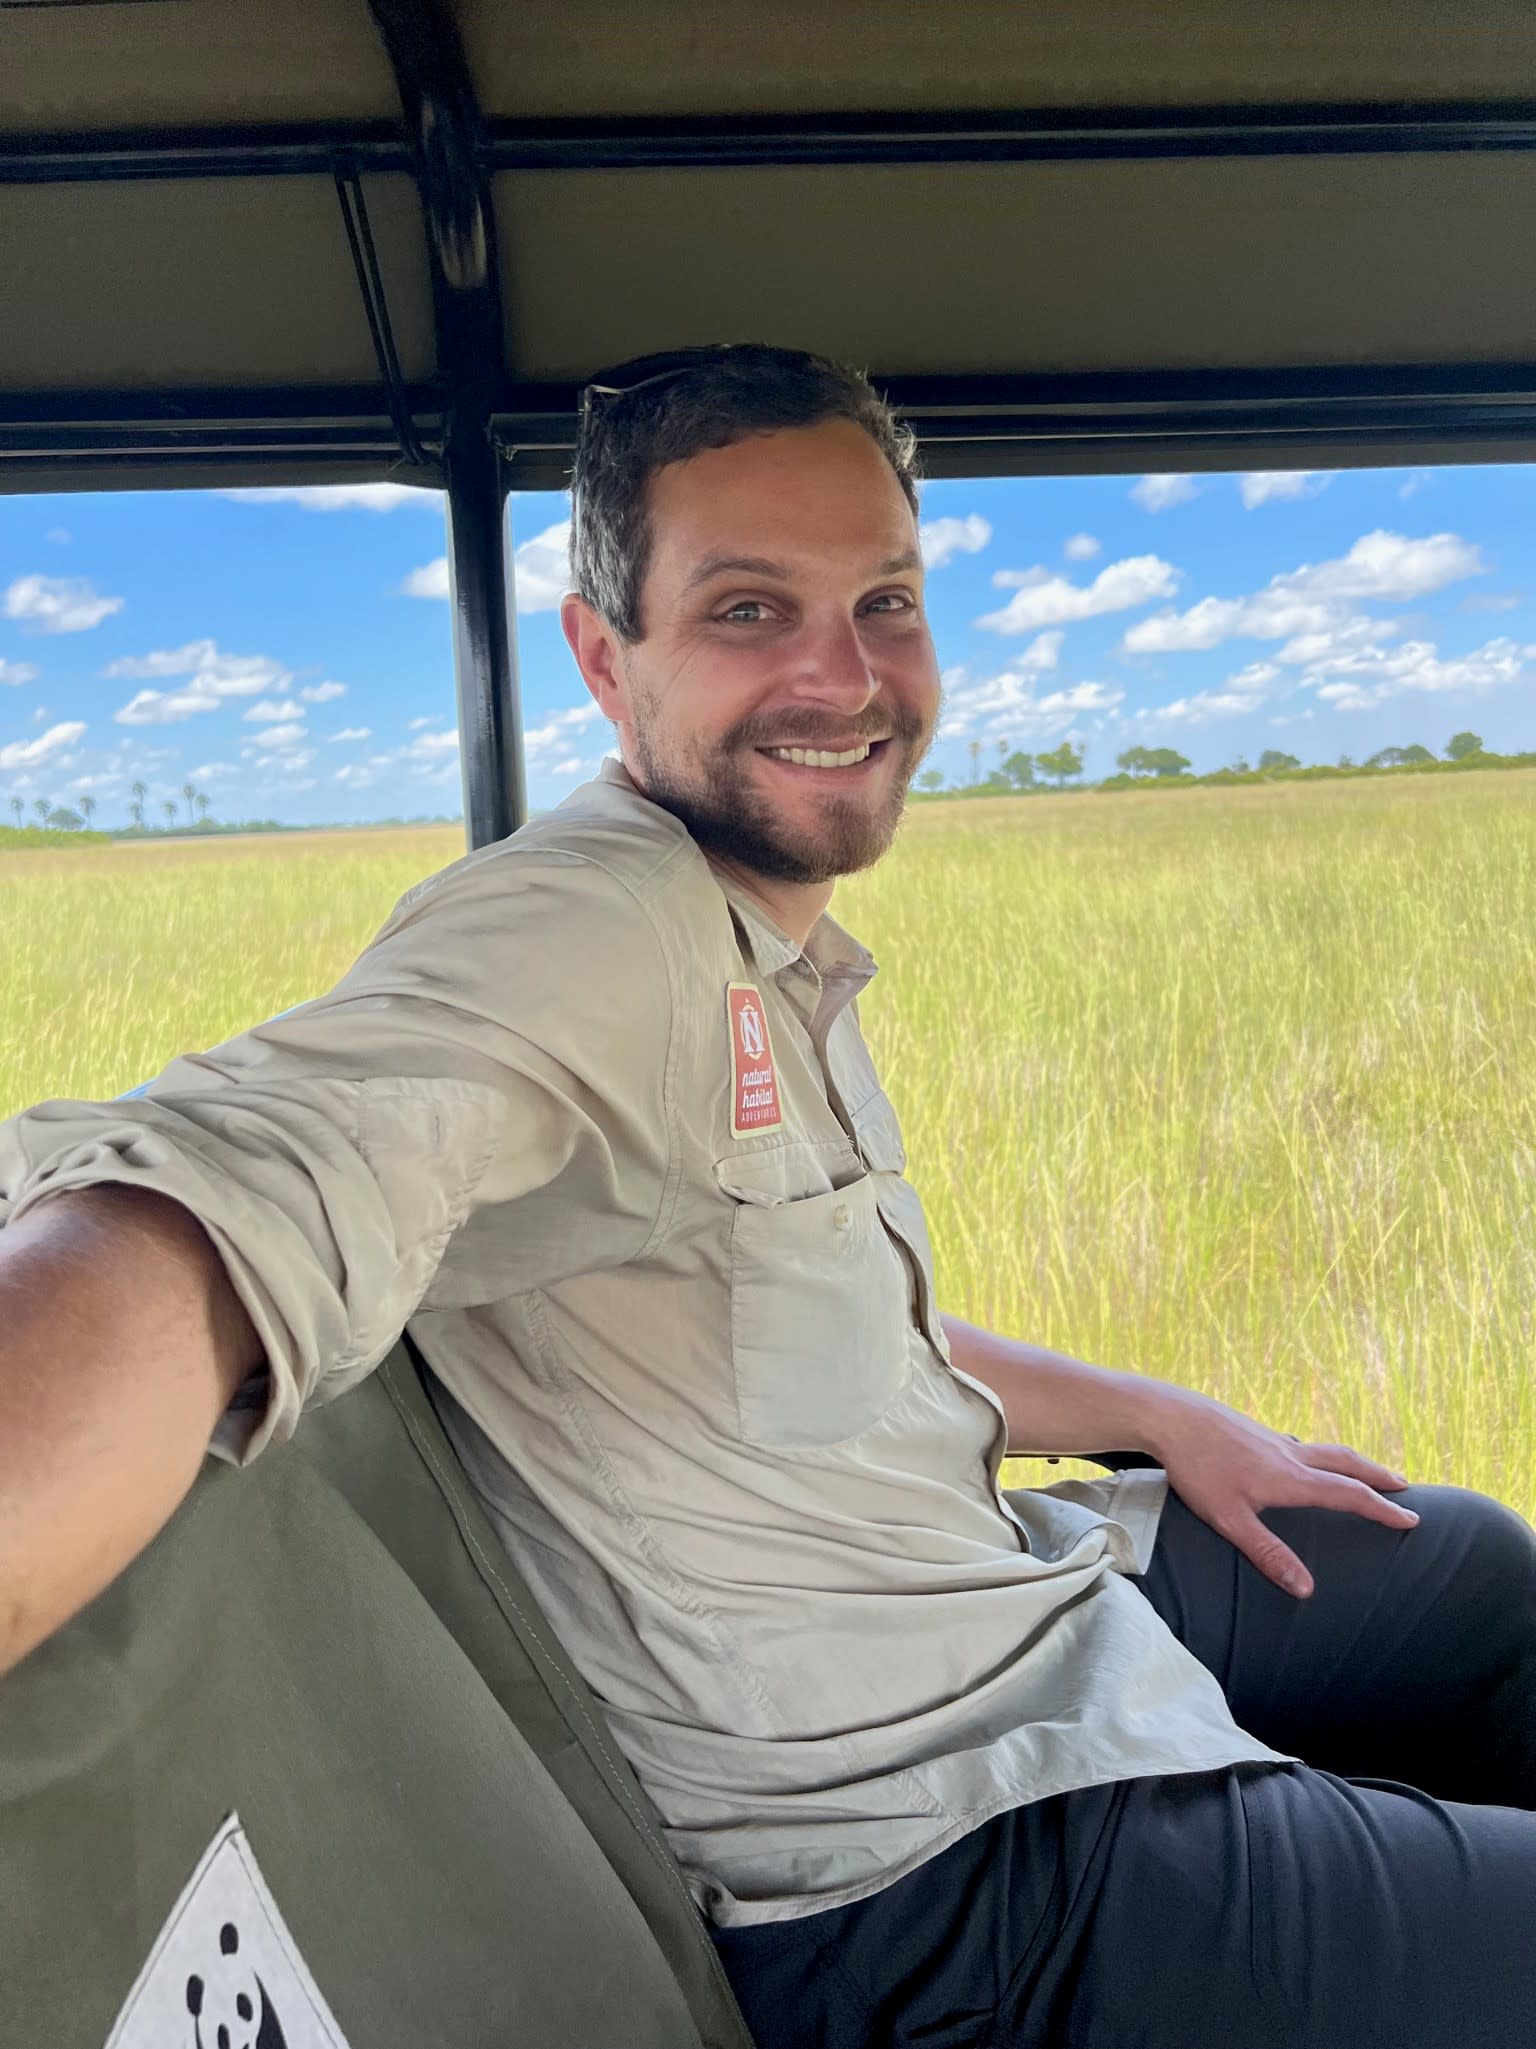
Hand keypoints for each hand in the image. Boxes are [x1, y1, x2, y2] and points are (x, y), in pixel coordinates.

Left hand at [1141, 1386, 1419, 1598]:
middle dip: (1378, 1476)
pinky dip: (1317, 1454)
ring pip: (1324, 1449)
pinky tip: (1303, 1459)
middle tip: (1405, 1486)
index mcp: (1291, 1479)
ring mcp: (1272, 1438)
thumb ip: (1268, 1554)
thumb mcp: (1230, 1520)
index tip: (1413, 1520)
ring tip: (1363, 1473)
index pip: (1349, 1495)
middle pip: (1347, 1463)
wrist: (1169, 1415)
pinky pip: (1299, 1444)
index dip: (1383, 1509)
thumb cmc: (1197, 1468)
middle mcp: (1290, 1454)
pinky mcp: (1254, 1430)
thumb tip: (1307, 1590)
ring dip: (1351, 1463)